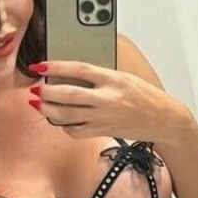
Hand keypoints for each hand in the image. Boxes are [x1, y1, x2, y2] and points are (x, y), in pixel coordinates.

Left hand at [28, 61, 189, 145]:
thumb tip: (69, 74)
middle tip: (35, 87)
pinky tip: (58, 118)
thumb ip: (99, 76)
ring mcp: (103, 118)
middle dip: (46, 91)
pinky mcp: (102, 131)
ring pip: (67, 115)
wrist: (162, 119)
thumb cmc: (144, 96)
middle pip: (68, 94)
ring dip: (48, 109)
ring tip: (38, 102)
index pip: (78, 69)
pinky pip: (75, 130)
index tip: (40, 65)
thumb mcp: (124, 77)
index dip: (56, 66)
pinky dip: (63, 125)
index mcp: (113, 80)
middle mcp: (107, 99)